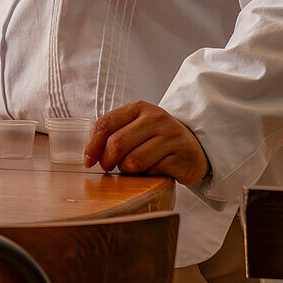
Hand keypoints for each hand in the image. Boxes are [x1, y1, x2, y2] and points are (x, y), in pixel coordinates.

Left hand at [83, 101, 209, 185]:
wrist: (194, 146)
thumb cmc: (156, 138)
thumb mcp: (136, 127)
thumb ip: (114, 133)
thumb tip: (89, 156)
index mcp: (139, 108)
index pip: (105, 123)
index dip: (92, 145)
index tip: (89, 161)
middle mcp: (156, 118)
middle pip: (116, 144)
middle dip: (107, 161)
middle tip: (109, 167)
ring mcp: (171, 136)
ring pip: (133, 161)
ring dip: (127, 170)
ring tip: (133, 167)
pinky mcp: (183, 155)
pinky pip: (152, 171)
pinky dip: (147, 175)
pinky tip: (153, 169)